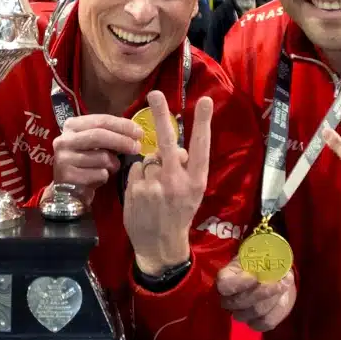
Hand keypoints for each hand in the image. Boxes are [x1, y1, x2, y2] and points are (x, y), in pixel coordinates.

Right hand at [50, 111, 142, 194]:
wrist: (66, 189)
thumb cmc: (86, 163)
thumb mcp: (94, 144)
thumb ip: (110, 136)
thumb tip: (135, 134)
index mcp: (72, 126)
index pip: (101, 120)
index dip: (122, 125)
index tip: (139, 132)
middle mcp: (64, 140)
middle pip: (99, 135)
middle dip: (122, 141)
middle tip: (137, 147)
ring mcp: (63, 158)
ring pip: (101, 157)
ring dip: (113, 164)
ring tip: (110, 168)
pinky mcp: (67, 177)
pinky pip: (98, 174)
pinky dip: (105, 177)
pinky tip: (99, 177)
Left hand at [124, 92, 212, 274]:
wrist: (160, 245)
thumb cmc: (179, 214)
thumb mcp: (193, 193)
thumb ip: (186, 169)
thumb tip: (172, 148)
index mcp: (196, 181)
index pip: (201, 147)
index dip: (203, 123)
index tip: (205, 101)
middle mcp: (176, 182)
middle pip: (167, 142)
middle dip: (161, 115)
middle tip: (155, 94)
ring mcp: (154, 187)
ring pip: (149, 158)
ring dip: (151, 166)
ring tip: (156, 188)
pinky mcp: (135, 191)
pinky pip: (136, 170)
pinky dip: (139, 176)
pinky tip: (144, 192)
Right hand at [216, 262, 295, 331]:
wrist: (274, 276)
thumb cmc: (264, 262)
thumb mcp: (262, 255)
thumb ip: (265, 258)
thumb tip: (277, 268)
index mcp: (226, 278)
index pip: (224, 285)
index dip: (239, 283)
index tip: (254, 276)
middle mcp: (228, 299)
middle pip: (240, 302)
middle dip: (263, 292)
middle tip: (280, 282)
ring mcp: (240, 313)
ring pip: (255, 312)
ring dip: (273, 299)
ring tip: (283, 286)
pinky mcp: (254, 323)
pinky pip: (265, 323)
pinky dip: (277, 310)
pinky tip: (282, 299)